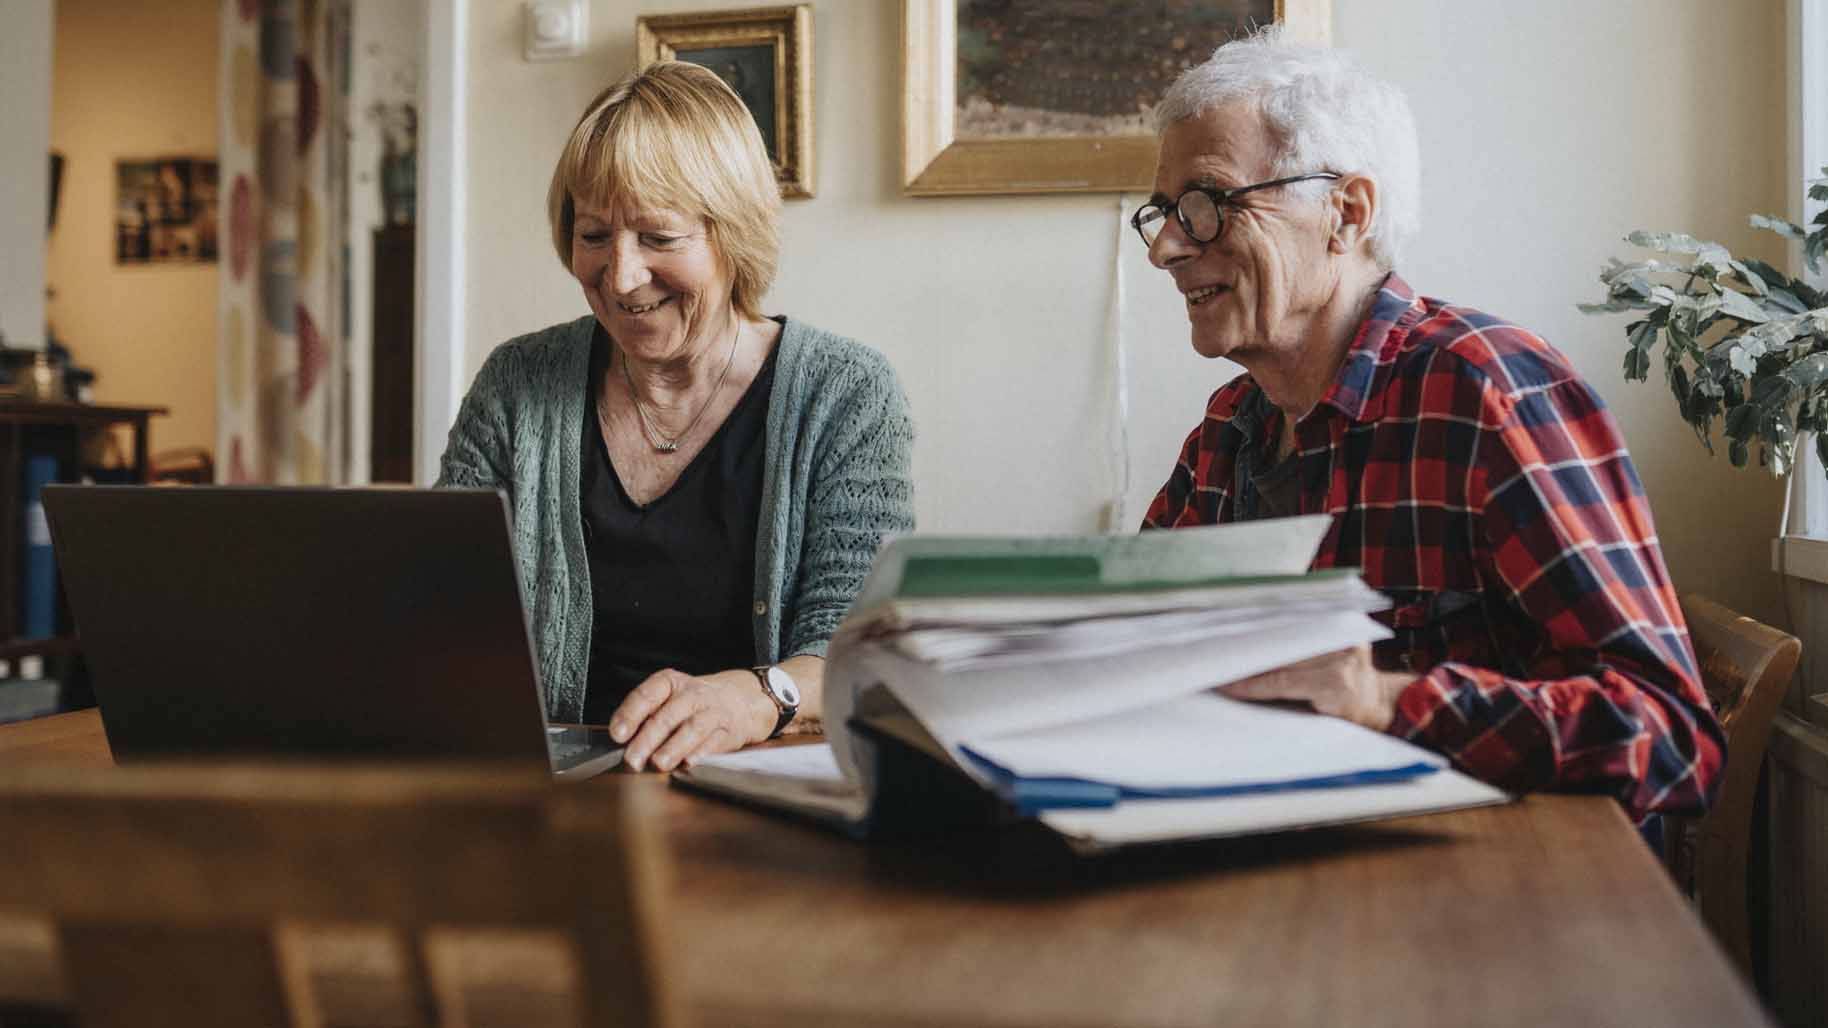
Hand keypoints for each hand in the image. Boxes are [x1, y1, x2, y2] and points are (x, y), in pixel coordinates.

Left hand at [610, 669, 775, 771]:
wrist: (741, 700)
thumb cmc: (694, 703)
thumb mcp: (669, 698)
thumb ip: (646, 716)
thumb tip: (621, 743)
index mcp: (670, 683)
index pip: (647, 695)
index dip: (630, 714)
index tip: (617, 734)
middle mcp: (692, 694)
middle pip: (667, 715)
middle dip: (648, 739)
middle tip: (632, 760)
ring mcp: (712, 711)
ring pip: (692, 728)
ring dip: (674, 747)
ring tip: (659, 763)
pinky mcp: (729, 731)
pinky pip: (715, 742)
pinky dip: (701, 753)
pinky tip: (689, 764)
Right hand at [1218, 645, 1416, 731]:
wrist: (1384, 704)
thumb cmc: (1350, 721)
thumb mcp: (1319, 723)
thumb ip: (1287, 705)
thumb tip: (1247, 695)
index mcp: (1336, 685)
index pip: (1281, 681)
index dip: (1251, 684)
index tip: (1225, 685)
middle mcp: (1343, 658)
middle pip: (1284, 656)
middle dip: (1252, 661)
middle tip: (1223, 663)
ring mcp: (1347, 641)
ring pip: (1294, 640)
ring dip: (1266, 644)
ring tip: (1237, 648)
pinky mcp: (1349, 630)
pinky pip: (1309, 630)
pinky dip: (1287, 635)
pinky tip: (1263, 636)